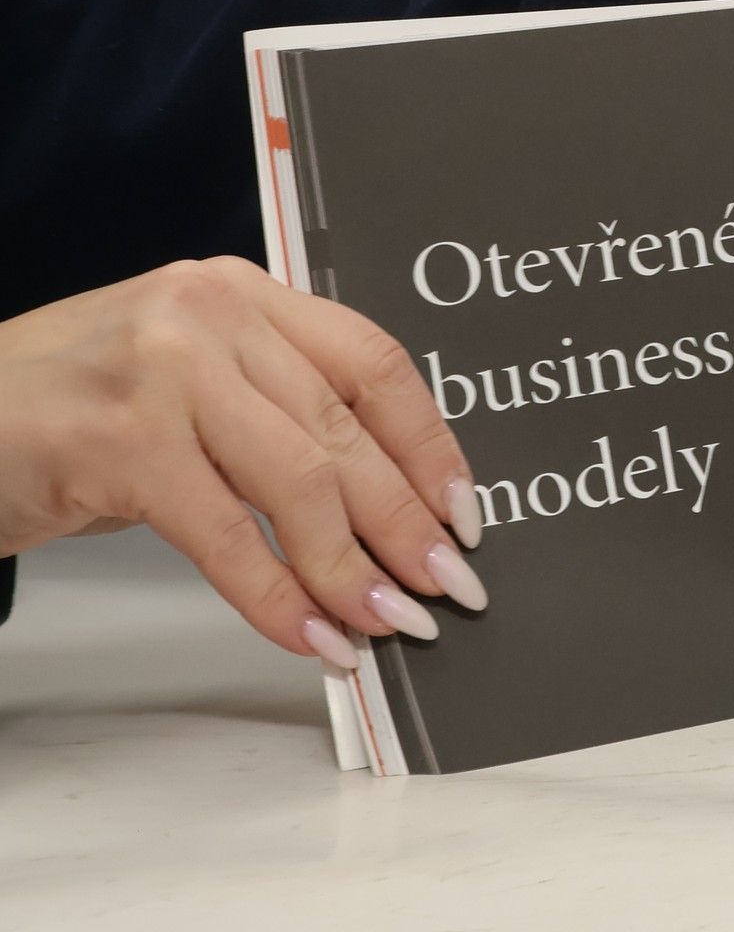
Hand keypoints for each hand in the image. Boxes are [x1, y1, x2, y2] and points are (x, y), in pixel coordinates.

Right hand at [0, 257, 489, 667]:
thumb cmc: (70, 412)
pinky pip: (228, 535)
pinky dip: (277, 597)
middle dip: (406, 523)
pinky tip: (311, 637)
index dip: (431, 444)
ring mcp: (165, 370)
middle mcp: (212, 315)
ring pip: (300, 483)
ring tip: (388, 625)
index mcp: (245, 294)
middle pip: (346, 430)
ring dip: (352, 569)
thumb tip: (386, 507)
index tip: (466, 513)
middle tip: (447, 587)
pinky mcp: (118, 438)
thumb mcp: (187, 386)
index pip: (374, 363)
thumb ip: (275, 414)